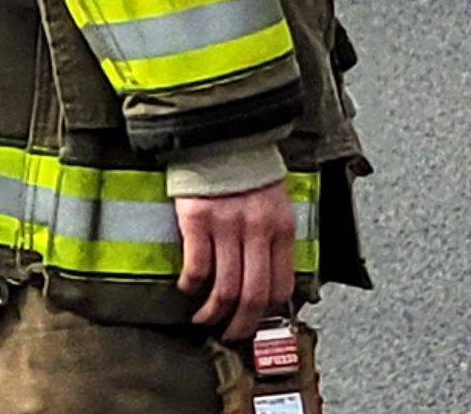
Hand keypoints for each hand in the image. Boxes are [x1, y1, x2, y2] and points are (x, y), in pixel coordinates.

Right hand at [172, 180, 293, 339]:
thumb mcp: (275, 203)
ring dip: (212, 313)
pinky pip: (197, 267)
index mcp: (281, 227)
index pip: (281, 285)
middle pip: (252, 295)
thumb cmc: (248, 171)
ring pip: (224, 289)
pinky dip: (191, 286)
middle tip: (231, 334)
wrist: (222, 135)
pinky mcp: (198, 221)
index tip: (258, 322)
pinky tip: (188, 288)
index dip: (269, 312)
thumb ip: (273, 238)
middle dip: (241, 325)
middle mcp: (257, 230)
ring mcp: (227, 226)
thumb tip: (270, 280)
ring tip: (205, 319)